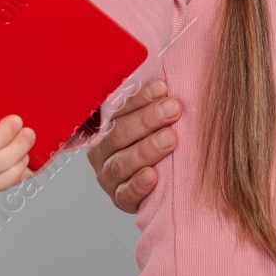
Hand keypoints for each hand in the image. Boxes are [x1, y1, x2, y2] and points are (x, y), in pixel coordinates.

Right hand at [88, 79, 181, 213]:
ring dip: (146, 149)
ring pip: (121, 163)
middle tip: (173, 110)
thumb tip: (171, 76)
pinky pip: (125, 194)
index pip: (118, 107)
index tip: (163, 87)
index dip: (140, 97)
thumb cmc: (162, 135)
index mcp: (107, 124)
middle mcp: (103, 150)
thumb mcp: (157, 115)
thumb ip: (158, 97)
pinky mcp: (120, 199)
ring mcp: (109, 176)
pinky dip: (138, 185)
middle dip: (147, 119)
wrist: (167, 178)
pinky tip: (152, 176)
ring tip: (170, 139)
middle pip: (118, 133)